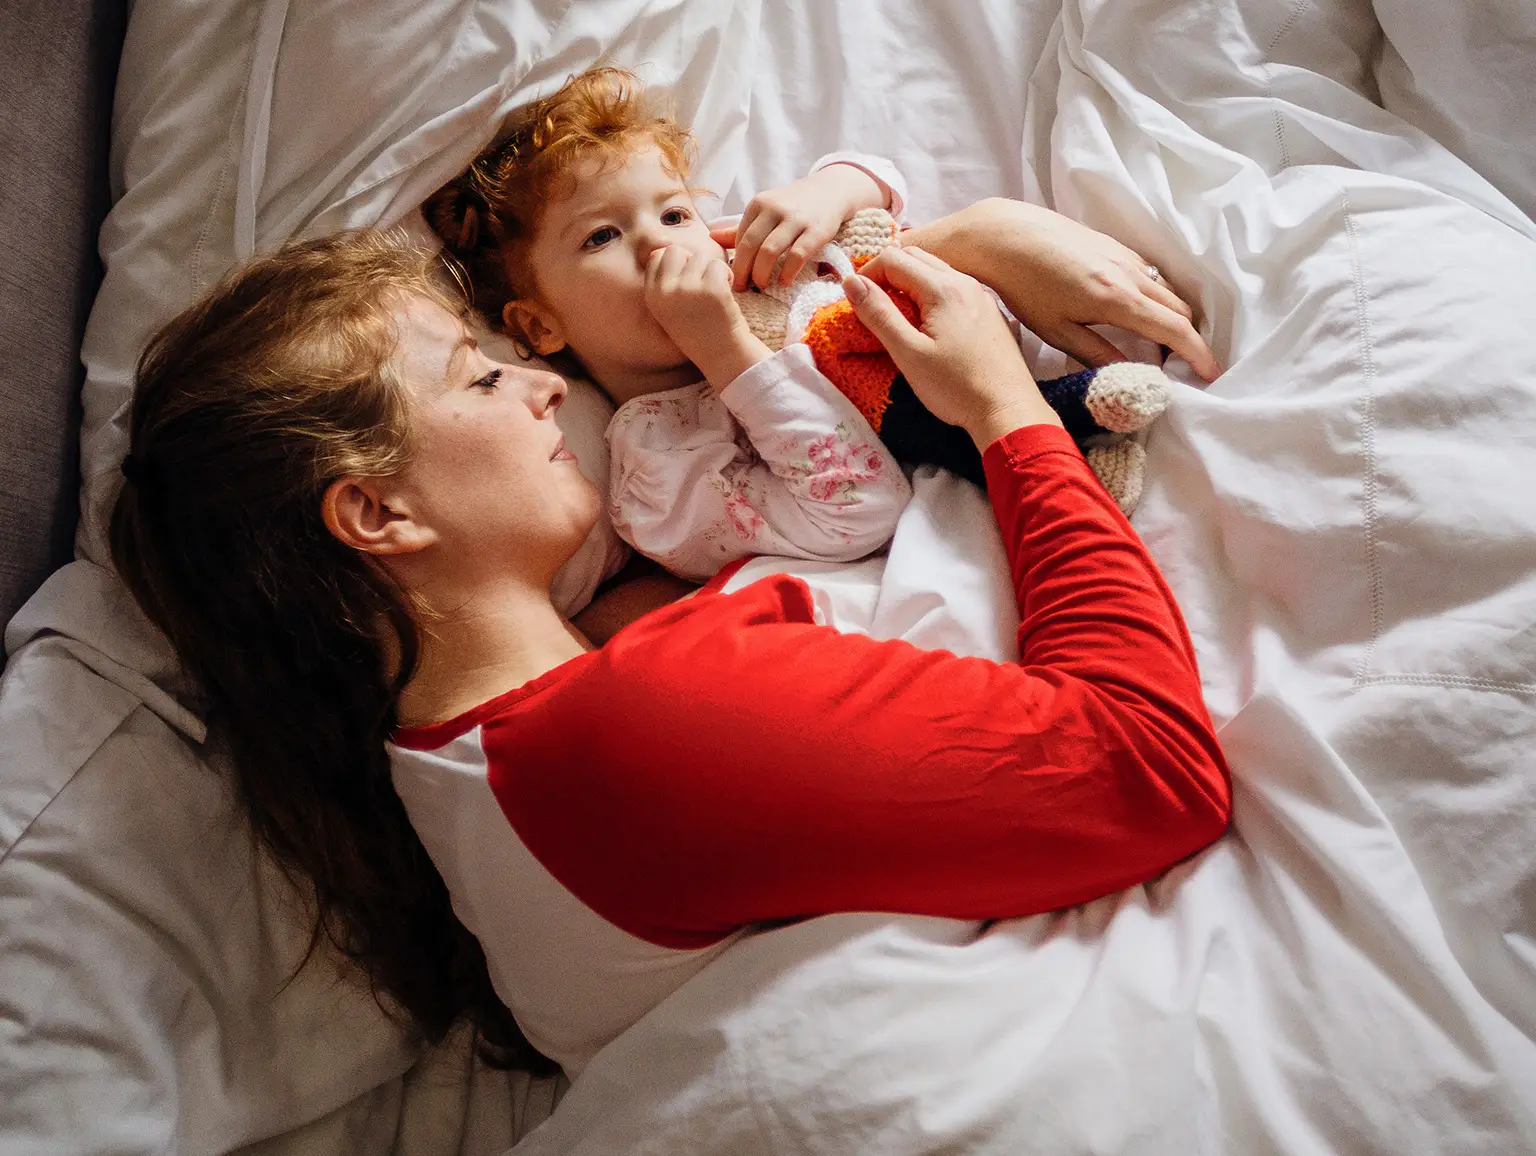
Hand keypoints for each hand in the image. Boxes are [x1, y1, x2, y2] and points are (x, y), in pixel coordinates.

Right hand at [644, 245, 769, 387]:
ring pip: (701, 256)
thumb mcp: (669, 306)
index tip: (688, 280)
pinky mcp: (711, 290)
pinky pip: (719, 265)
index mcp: (652, 295)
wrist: (721, 355)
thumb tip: (669, 246)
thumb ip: (665, 280)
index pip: (657, 256)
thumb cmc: (698, 328)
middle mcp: (665, 291)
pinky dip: (727, 276)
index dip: (676, 263)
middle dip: (692, 262)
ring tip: (714, 293)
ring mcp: (688, 290)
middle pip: (676, 250)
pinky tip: (726, 295)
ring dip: (712, 270)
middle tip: (702, 283)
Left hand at [710, 164, 886, 291]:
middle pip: (750, 246)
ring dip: (762, 274)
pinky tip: (784, 282)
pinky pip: (797, 255)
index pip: (739, 238)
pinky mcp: (816, 231)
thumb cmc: (793, 206)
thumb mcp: (765, 212)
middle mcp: (775, 209)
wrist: (830, 192)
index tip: (734, 278)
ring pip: (770, 251)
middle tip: (742, 288)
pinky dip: (788, 272)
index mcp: (758, 204)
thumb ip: (740, 227)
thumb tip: (711, 238)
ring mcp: (796, 219)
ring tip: (761, 286)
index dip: (735, 261)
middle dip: (743, 271)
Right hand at [845, 247, 1061, 449]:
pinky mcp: (987, 311)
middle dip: (886, 274)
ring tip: (896, 316)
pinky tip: (927, 325)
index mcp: (942, 288)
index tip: (855, 301)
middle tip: (872, 307)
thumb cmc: (956, 387)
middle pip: (915, 257)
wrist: (1008, 409)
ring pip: (935, 270)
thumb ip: (878, 314)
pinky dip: (929, 294)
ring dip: (908, 283)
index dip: (866, 274)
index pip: (893, 258)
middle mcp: (964, 282)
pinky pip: (952, 287)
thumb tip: (851, 282)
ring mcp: (979, 295)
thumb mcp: (908, 353)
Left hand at [900, 198, 1222, 381]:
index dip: (1197, 354)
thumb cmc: (1022, 288)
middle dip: (1188, 339)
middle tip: (1183, 366)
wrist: (1002, 236)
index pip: (1174, 330)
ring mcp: (1124, 256)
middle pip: (1179, 309)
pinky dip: (1156, 296)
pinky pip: (1149, 274)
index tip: (1210, 374)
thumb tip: (1129, 374)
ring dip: (1173, 316)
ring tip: (1161, 345)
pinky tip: (1137, 312)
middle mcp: (1130, 274)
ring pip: (1166, 289)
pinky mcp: (1113, 245)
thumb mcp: (1057, 331)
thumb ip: (1097, 354)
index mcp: (1118, 299)